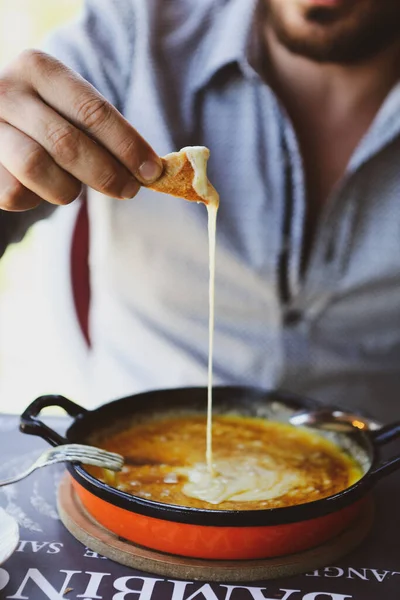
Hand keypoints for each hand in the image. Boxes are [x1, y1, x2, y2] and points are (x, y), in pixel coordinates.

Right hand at [0, 50, 162, 211]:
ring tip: (76, 189)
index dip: (127, 145)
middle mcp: (7, 91)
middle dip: (107, 174)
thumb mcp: (70, 108)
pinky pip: (15, 193)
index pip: (92, 111)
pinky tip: (42, 190)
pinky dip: (37, 199)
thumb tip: (150, 170)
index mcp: (38, 68)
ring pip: (37, 168)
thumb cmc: (47, 117)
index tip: (152, 171)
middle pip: (68, 143)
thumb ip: (103, 130)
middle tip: (129, 190)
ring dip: (68, 189)